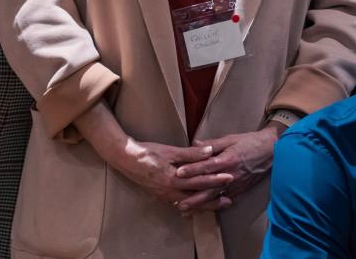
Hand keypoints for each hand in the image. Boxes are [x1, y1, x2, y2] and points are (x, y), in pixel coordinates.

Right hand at [113, 138, 232, 206]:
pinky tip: (196, 206)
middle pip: (197, 197)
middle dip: (213, 199)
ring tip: (217, 205)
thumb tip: (210, 151)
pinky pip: (179, 203)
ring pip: (189, 203)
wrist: (126, 159)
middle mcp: (171, 191)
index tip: (230, 178)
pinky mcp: (161, 195)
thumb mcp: (170, 151)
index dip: (216, 180)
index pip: (200, 181)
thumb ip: (191, 154)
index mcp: (174, 179)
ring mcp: (165, 195)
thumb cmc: (148, 152)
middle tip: (229, 200)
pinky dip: (191, 205)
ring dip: (203, 205)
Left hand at [174, 127, 280, 212]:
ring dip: (201, 205)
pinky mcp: (241, 190)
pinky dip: (214, 206)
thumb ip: (212, 144)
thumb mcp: (230, 139)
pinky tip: (205, 211)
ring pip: (216, 197)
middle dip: (193, 197)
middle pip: (209, 188)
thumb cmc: (250, 142)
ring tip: (187, 210)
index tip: (178, 173)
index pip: (206, 166)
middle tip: (178, 202)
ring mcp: (236, 185)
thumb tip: (194, 143)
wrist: (271, 150)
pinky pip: (226, 200)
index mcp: (227, 160)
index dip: (192, 169)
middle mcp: (230, 175)